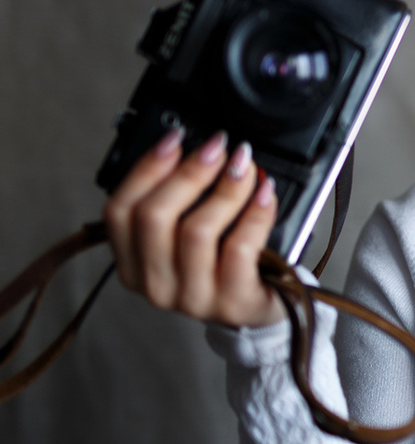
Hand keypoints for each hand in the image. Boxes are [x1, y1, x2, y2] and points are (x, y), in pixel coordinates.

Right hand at [102, 128, 285, 327]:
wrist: (263, 305)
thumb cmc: (224, 261)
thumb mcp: (187, 233)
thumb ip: (178, 198)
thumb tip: (189, 147)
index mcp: (133, 263)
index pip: (120, 211)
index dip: (146, 168)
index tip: (176, 138)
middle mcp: (155, 284)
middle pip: (154, 217)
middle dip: (189, 172)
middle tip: (219, 147)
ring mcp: (193, 298)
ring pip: (197, 231)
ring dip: (225, 188)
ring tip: (245, 166)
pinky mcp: (232, 301)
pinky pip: (239, 247)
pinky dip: (255, 212)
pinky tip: (265, 193)